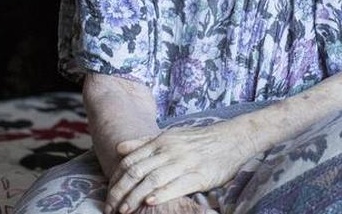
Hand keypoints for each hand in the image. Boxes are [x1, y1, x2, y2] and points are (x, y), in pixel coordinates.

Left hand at [105, 120, 257, 213]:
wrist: (233, 138)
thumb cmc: (201, 140)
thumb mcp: (172, 135)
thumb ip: (145, 142)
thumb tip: (120, 148)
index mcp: (161, 141)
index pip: (130, 161)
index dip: (116, 179)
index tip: (108, 194)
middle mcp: (170, 150)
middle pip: (137, 171)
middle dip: (120, 191)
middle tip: (110, 207)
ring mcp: (184, 162)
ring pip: (152, 180)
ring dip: (135, 197)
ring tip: (124, 210)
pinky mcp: (199, 175)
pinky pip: (176, 185)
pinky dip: (161, 194)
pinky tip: (150, 202)